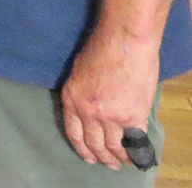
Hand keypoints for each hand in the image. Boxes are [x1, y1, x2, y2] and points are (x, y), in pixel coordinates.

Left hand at [59, 26, 158, 168]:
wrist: (124, 41)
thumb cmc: (101, 49)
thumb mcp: (79, 72)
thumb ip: (82, 93)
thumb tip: (91, 108)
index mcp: (71, 97)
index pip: (72, 131)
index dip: (81, 147)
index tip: (87, 156)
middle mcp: (87, 111)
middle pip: (92, 142)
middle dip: (99, 156)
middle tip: (105, 163)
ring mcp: (109, 116)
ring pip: (111, 146)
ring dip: (116, 158)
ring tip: (120, 162)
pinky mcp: (132, 117)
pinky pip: (132, 142)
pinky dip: (133, 152)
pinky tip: (134, 156)